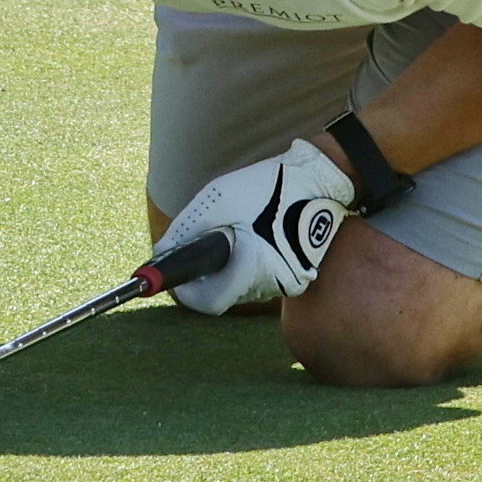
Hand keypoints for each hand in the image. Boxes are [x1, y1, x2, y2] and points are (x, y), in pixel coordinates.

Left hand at [156, 140, 359, 311]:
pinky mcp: (298, 275)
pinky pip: (261, 280)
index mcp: (254, 268)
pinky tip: (255, 237)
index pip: (208, 302)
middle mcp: (274, 284)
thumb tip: (161, 253)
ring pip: (242, 288)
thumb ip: (185, 231)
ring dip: (230, 267)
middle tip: (210, 241)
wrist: (320, 178)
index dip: (188, 289)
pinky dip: (249, 265)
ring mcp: (290, 283)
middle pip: (224, 294)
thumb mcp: (217, 200)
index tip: (178, 272)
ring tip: (238, 232)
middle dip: (209, 273)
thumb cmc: (268, 186)